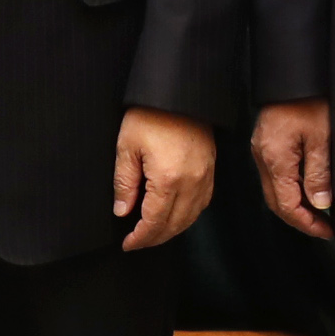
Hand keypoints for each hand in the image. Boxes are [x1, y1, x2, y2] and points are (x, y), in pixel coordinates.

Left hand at [114, 108, 217, 251]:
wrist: (179, 91)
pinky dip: (188, 215)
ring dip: (172, 230)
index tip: (128, 244)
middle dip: (154, 238)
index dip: (140, 238)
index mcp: (168, 179)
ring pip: (191, 217)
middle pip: (174, 225)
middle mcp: (191, 182)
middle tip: (137, 242)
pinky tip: (176, 215)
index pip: (155, 221)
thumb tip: (123, 211)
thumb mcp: (127, 147)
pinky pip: (203, 202)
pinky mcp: (211, 168)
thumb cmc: (150, 114)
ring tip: (154, 233)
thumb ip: (124, 184)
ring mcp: (205, 176)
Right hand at [253, 100, 334, 241]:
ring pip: (275, 190)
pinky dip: (291, 188)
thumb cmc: (308, 99)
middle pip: (277, 202)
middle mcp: (262, 158)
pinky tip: (308, 188)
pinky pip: (275, 175)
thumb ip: (319, 173)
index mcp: (274, 160)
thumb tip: (320, 203)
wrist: (295, 73)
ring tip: (320, 212)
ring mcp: (262, 151)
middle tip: (325, 227)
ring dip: (296, 205)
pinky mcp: (266, 143)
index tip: (328, 231)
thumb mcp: (321, 137)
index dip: (307, 223)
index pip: (287, 206)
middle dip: (300, 219)